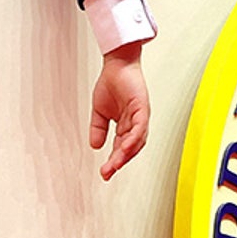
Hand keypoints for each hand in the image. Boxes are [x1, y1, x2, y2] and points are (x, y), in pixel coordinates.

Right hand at [89, 41, 148, 179]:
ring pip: (136, 141)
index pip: (120, 148)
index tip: (104, 173)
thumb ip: (98, 129)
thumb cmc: (112, 84)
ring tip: (116, 164)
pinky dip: (134, 138)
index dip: (113, 161)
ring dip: (126, 154)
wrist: (116, 64)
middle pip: (129, 148)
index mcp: (126, 126)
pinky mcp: (142, 108)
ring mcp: (140, 117)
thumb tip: (94, 146)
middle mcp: (135, 124)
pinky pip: (140, 127)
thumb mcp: (99, 111)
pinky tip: (126, 147)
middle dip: (118, 162)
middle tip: (108, 172)